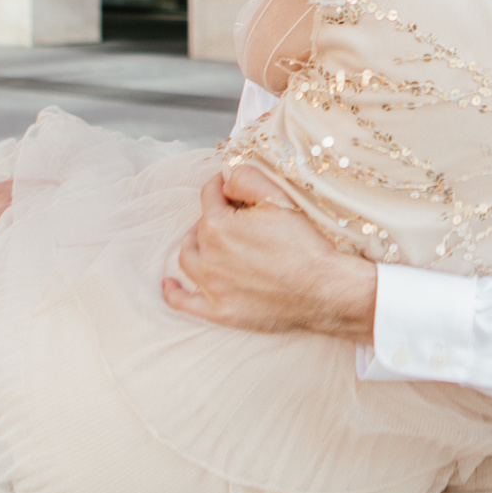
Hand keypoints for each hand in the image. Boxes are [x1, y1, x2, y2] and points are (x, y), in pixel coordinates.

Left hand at [161, 176, 376, 341]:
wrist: (322, 289)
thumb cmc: (302, 244)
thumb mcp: (278, 199)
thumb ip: (246, 180)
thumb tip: (225, 182)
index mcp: (218, 226)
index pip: (209, 197)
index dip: (220, 187)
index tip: (230, 188)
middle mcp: (208, 257)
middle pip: (200, 227)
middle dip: (214, 216)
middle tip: (236, 217)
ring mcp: (211, 287)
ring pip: (189, 259)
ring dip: (194, 244)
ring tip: (207, 240)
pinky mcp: (219, 311)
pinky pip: (185, 302)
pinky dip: (173, 291)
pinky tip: (169, 283)